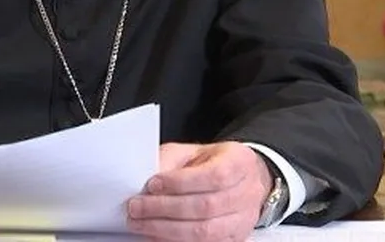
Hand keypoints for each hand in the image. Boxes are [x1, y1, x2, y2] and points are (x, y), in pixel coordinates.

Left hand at [125, 142, 273, 240]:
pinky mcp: (233, 240)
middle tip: (137, 207)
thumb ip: (170, 162)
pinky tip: (156, 235)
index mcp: (240, 163)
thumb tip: (145, 180)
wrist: (236, 181)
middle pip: (207, 206)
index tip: (153, 184)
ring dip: (166, 229)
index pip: (214, 175)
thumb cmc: (211, 163)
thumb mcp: (190, 152)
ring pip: (205, 232)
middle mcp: (248, 193)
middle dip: (165, 208)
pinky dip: (174, 241)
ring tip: (141, 223)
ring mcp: (243, 221)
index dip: (181, 183)